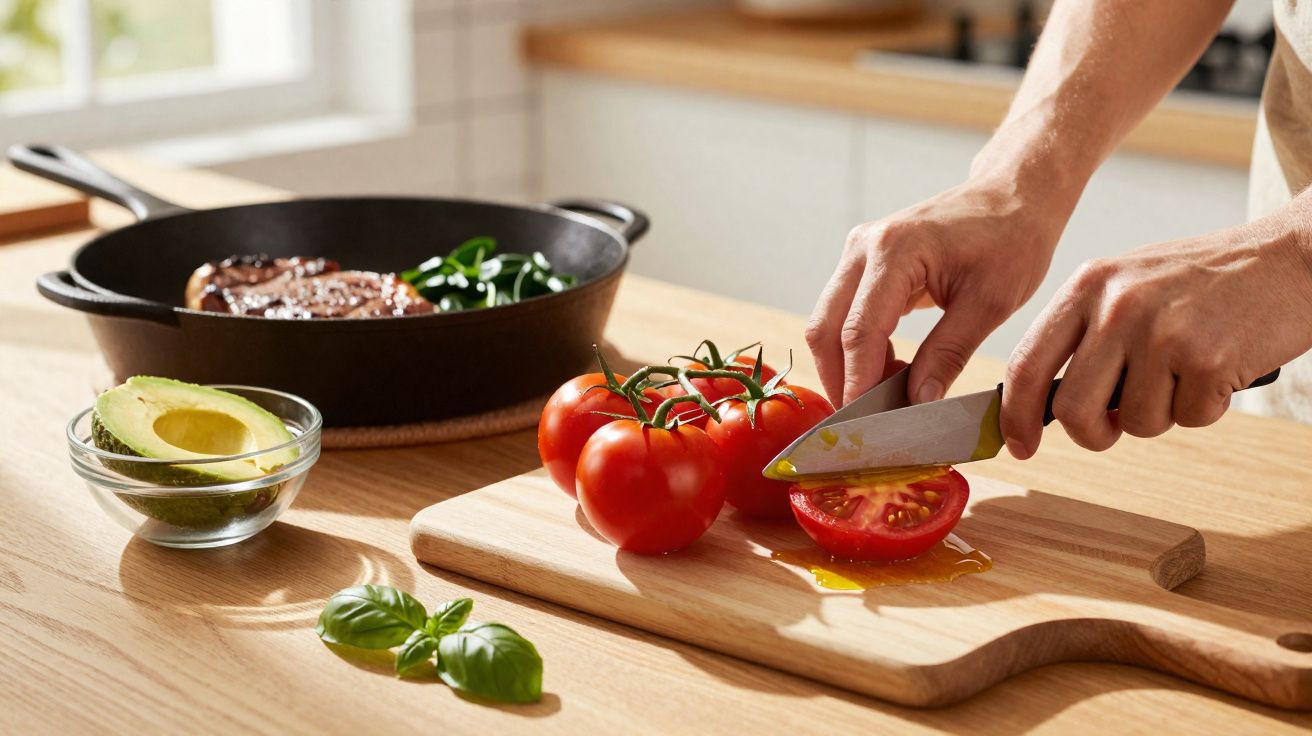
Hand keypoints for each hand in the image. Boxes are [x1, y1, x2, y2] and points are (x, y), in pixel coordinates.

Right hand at [806, 179, 1069, 406]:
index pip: (859, 331)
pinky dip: (859, 349)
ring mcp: (859, 252)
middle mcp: (864, 247)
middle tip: (868, 423)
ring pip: (827, 323)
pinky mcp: (864, 262)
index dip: (858, 383)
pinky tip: (892, 369)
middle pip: (826, 328)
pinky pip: (844, 313)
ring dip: (848, 366)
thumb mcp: (990, 303)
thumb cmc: (1011, 238)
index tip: (865, 427)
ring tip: (889, 397)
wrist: (1014, 195)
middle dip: (840, 380)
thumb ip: (948, 354)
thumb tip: (917, 403)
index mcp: (895, 250)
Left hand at [1002, 224, 1311, 457]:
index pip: (1027, 362)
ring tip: (1186, 371)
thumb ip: (1086, 336)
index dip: (1015, 415)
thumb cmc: (1206, 281)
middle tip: (1115, 425)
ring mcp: (1162, 333)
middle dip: (1094, 433)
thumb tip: (1044, 405)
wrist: (1290, 257)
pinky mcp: (1207, 360)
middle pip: (1073, 410)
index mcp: (1088, 285)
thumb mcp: (1129, 286)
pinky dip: (1205, 408)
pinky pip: (1189, 419)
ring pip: (1134, 422)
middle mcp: (1117, 307)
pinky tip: (1220, 367)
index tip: (1019, 444)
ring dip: (1162, 413)